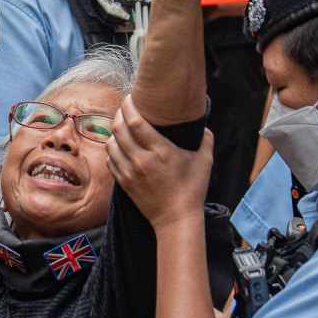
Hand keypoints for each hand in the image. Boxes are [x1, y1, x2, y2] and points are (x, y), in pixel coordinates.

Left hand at [106, 98, 213, 228]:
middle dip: (119, 114)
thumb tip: (205, 125)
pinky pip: (111, 161)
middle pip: (119, 130)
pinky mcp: (124, 184)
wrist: (176, 219)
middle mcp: (142, 161)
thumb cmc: (192, 190)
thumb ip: (206, 140)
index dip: (129, 106)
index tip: (130, 97)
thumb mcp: (205, 162)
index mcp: (161, 152)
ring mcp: (130, 173)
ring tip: (121, 126)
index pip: (136, 122)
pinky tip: (119, 147)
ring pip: (111, 145)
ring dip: (114, 132)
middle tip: (124, 107)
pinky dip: (112, 150)